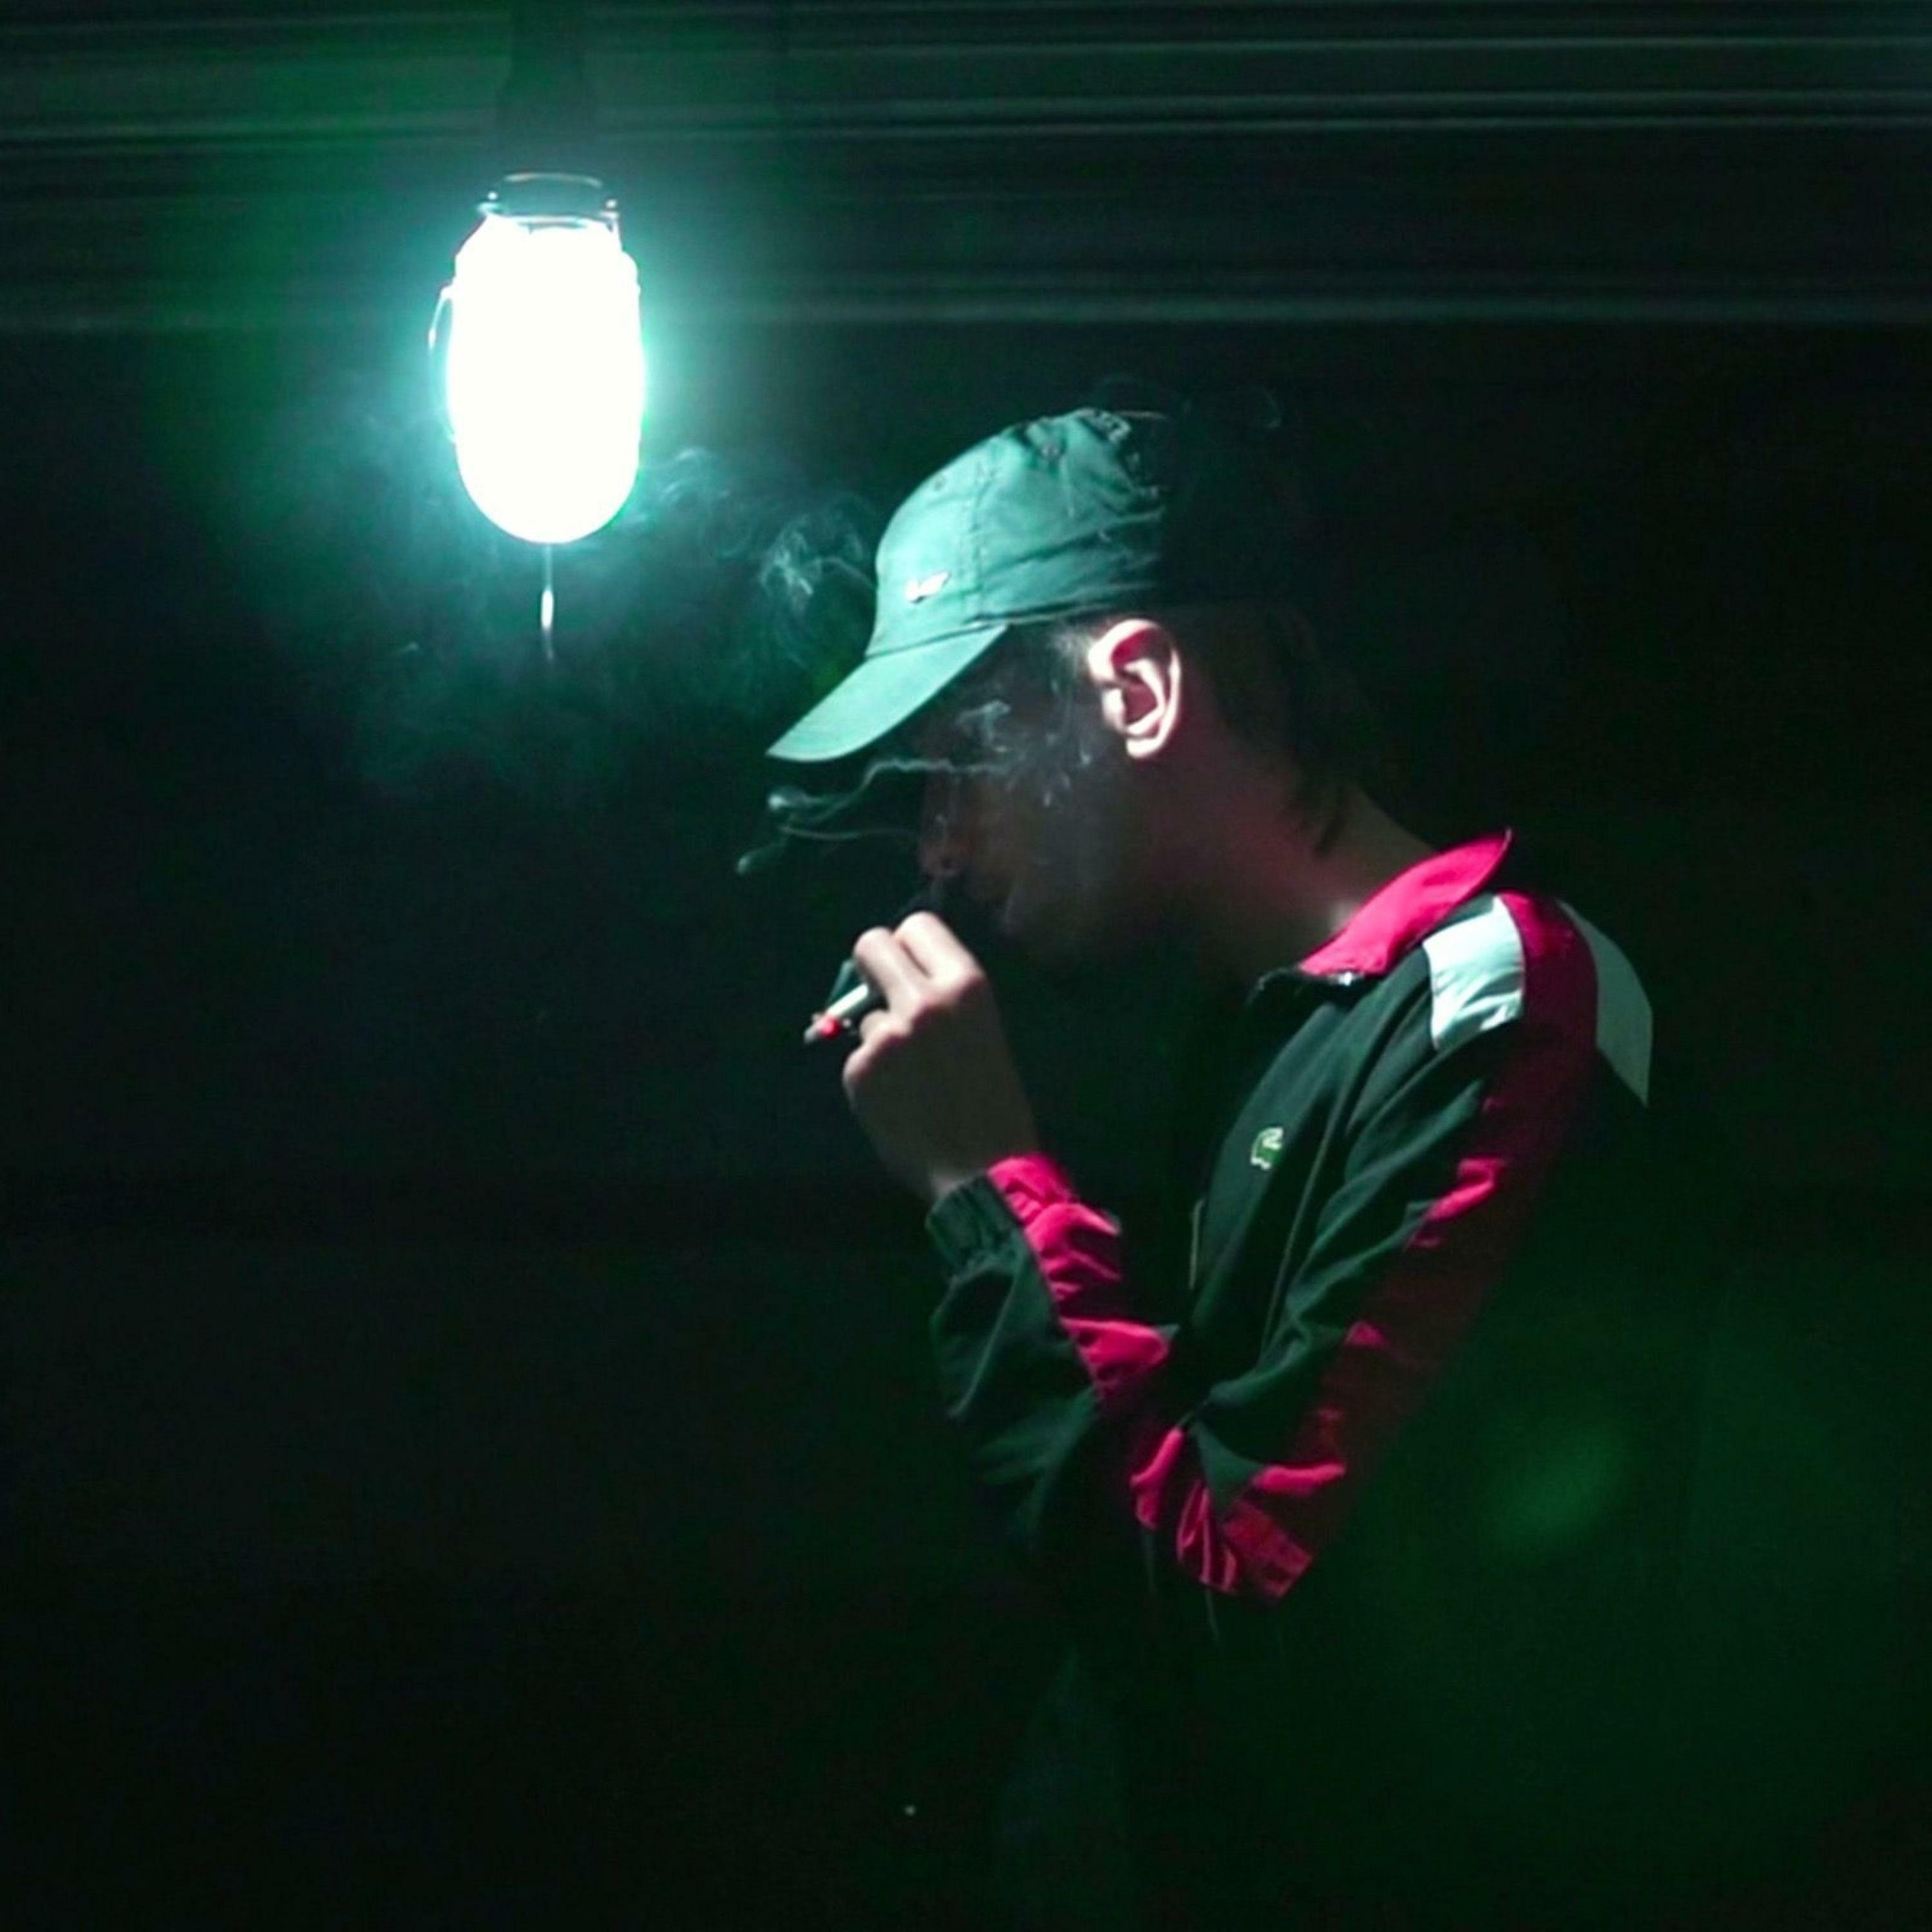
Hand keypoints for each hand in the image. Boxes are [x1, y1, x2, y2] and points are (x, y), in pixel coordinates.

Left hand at [841, 912, 1040, 1204]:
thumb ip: (945, 995)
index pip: (916, 925)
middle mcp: (923, 999)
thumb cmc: (994, 1103)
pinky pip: (856, 1055)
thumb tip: (898, 973)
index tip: (909, 968)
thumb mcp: (984, 1030)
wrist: (983, 1172)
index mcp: (966, 984)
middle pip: (871, 944)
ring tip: (910, 1076)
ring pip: (862, 1010)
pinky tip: (898, 1101)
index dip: (908, 946)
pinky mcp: (859, 1070)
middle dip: (872, 966)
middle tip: (882, 993)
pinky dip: (870, 1075)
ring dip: (877, 1034)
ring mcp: (886, 1035)